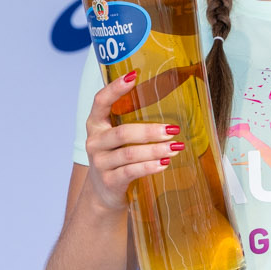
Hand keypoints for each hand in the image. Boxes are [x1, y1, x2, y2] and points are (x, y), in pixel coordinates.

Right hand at [82, 70, 181, 213]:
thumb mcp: (119, 137)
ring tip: (175, 147)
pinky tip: (164, 164)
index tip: (133, 76)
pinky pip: (131, 172)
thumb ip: (132, 120)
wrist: (103, 193)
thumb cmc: (117, 157)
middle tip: (173, 129)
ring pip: (130, 154)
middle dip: (150, 131)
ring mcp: (100, 163)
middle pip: (122, 133)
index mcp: (96, 124)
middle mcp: (95, 142)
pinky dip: (149, 167)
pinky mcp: (109, 181)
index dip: (115, 88)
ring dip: (155, 150)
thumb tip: (172, 100)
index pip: (100, 101)